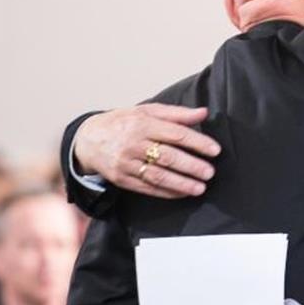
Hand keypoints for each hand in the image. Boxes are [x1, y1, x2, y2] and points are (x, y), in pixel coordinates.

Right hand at [74, 104, 220, 197]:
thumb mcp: (147, 111)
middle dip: (192, 166)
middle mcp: (133, 143)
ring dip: (182, 183)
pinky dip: (167, 192)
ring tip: (200, 187)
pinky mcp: (121, 179)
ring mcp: (126, 163)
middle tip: (210, 172)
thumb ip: (176, 114)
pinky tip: (182, 193)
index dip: (198, 142)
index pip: (176, 134)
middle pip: (168, 157)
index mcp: (142, 123)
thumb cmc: (123, 123)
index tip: (215, 150)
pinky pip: (147, 188)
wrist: (88, 139)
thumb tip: (203, 112)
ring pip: (158, 175)